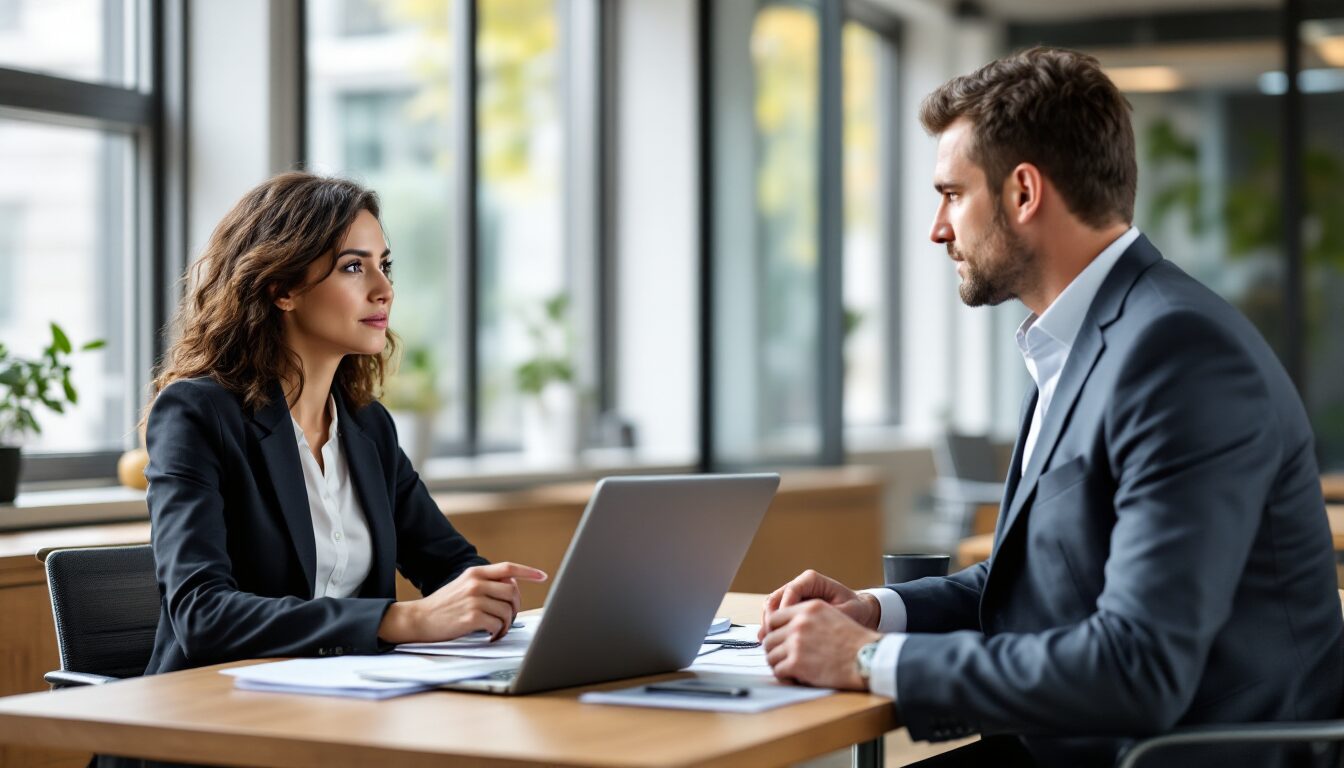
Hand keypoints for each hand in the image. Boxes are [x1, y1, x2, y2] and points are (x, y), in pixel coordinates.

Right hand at [378, 562, 546, 643]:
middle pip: (512, 593)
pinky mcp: (471, 617)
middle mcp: (476, 583)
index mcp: (474, 573)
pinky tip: (490, 635)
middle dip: (516, 608)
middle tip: (509, 618)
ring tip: (498, 630)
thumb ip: (484, 583)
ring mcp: (474, 600)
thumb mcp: (462, 585)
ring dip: (507, 624)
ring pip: (507, 611)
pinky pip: (497, 625)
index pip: (508, 568)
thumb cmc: (443, 605)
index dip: (528, 572)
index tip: (542, 576)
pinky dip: (497, 632)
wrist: (418, 619)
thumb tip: (511, 587)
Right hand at [759, 570, 879, 639]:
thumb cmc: (855, 610)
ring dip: (768, 623)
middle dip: (771, 617)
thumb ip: (826, 615)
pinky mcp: (791, 607)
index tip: (784, 627)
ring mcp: (793, 596)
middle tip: (771, 636)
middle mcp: (799, 585)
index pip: (791, 590)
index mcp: (811, 580)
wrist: (860, 611)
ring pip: (772, 606)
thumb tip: (807, 625)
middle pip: (776, 598)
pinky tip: (771, 640)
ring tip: (767, 640)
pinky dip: (772, 627)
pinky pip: (776, 615)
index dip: (784, 609)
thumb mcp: (846, 611)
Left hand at [762, 599, 881, 690]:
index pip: (775, 617)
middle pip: (769, 637)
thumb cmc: (855, 641)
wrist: (867, 658)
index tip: (777, 641)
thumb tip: (788, 629)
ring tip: (788, 669)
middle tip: (781, 658)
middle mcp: (799, 623)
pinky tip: (792, 677)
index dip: (774, 631)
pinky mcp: (797, 663)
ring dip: (778, 664)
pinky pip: (778, 670)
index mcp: (808, 609)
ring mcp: (796, 643)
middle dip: (774, 649)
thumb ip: (809, 619)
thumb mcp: (832, 616)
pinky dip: (783, 676)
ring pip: (771, 655)